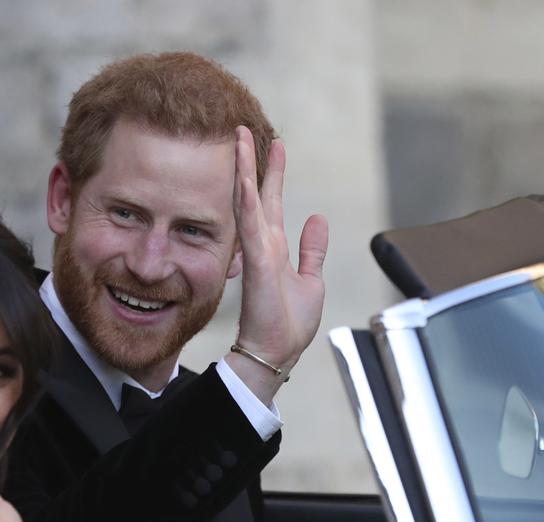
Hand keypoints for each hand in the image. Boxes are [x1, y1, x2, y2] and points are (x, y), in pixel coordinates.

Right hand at [230, 126, 328, 402]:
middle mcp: (263, 245)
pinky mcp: (257, 263)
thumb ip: (312, 250)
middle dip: (253, 161)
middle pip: (257, 194)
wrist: (275, 352)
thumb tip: (318, 219)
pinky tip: (244, 178)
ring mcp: (257, 252)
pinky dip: (247, 200)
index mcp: (275, 248)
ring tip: (241, 140)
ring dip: (245, 170)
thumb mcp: (311, 280)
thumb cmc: (289, 324)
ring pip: (248, 202)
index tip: (273, 145)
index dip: (273, 173)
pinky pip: (250, 225)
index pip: (271, 202)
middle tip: (246, 130)